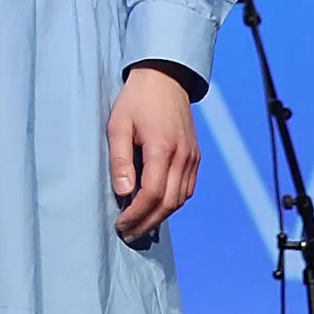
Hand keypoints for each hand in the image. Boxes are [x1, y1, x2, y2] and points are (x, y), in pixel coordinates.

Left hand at [109, 63, 202, 242]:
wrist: (164, 79)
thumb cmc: (135, 101)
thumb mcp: (118, 126)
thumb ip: (120, 160)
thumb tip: (123, 192)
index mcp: (163, 149)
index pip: (152, 194)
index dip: (137, 214)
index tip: (121, 224)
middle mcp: (183, 157)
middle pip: (169, 202)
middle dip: (149, 222)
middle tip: (129, 234)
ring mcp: (193, 158)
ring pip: (181, 198)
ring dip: (162, 215)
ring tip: (140, 225)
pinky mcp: (195, 157)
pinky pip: (187, 188)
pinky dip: (173, 202)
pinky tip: (157, 207)